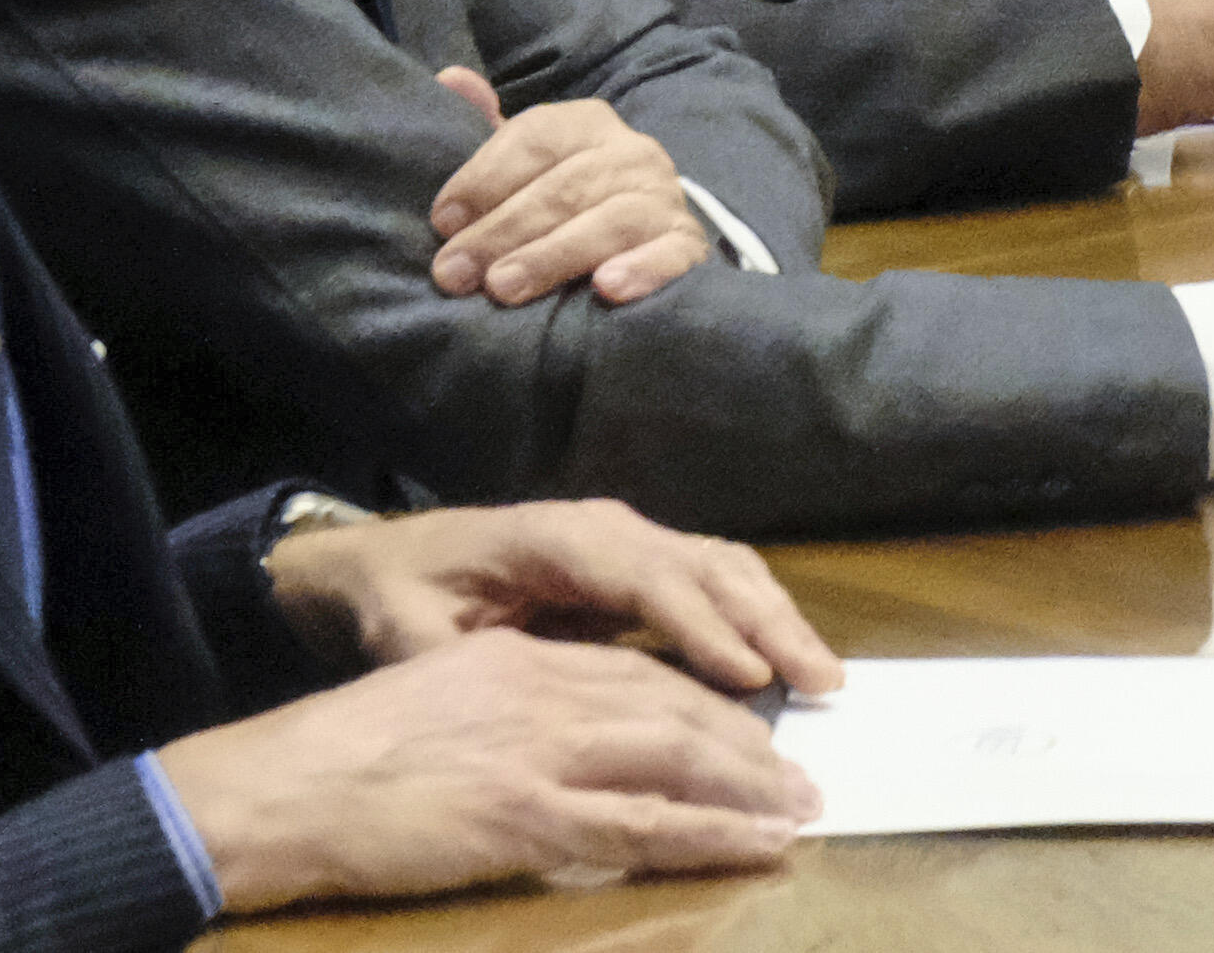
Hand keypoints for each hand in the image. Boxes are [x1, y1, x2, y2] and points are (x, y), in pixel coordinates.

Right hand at [152, 628, 817, 912]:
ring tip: (801, 810)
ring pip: (676, 760)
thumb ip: (503, 706)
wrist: (277, 789)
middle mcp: (544, 692)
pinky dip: (713, 835)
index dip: (700, 700)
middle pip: (673, 707)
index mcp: (519, 661)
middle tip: (797, 773)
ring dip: (750, 787)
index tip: (746, 726)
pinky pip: (646, 826)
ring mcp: (541, 753)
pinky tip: (758, 846)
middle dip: (744, 741)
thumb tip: (555, 738)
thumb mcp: (432, 699)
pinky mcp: (530, 816)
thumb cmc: (336, 758)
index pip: (635, 672)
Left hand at [262, 499, 837, 694]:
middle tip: (822, 680)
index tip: (748, 676)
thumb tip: (513, 685)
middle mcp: (608, 528)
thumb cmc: (402, 598)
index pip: (646, 578)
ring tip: (822, 675)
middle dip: (768, 622)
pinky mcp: (639, 564)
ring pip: (723, 567)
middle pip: (706, 566)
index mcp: (556, 539)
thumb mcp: (409, 636)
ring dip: (777, 617)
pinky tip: (781, 659)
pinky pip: (713, 580)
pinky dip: (757, 614)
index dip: (701, 626)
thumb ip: (459, 660)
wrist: (391, 562)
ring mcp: (630, 540)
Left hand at [423, 75, 710, 308]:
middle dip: (502, 229)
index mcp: (589, 124)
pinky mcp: (689, 246)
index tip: (443, 221)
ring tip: (504, 287)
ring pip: (610, 220)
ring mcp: (665, 200)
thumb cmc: (565, 203)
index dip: (486, 176)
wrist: (645, 240)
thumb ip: (487, 128)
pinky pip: (672, 254)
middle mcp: (633, 153)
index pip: (538, 136)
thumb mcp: (524, 164)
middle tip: (455, 273)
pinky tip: (607, 287)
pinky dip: (642, 268)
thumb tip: (451, 78)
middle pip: (566, 184)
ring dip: (552, 254)